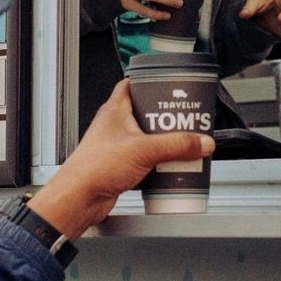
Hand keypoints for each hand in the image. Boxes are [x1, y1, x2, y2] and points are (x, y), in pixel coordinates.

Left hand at [27, 80, 214, 239]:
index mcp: (115, 110)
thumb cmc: (95, 167)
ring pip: (145, 139)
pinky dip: (156, 164)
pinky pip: (143, 161)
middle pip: (145, 114)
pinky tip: (168, 170)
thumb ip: (176, 145)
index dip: (150, 82)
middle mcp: (114, 126)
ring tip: (181, 146)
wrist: (79, 198)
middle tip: (184, 120)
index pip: (132, 85)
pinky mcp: (119, 167)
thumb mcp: (144, 150)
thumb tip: (201, 141)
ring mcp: (116, 147)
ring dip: (162, 143)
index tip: (169, 85)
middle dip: (165, 119)